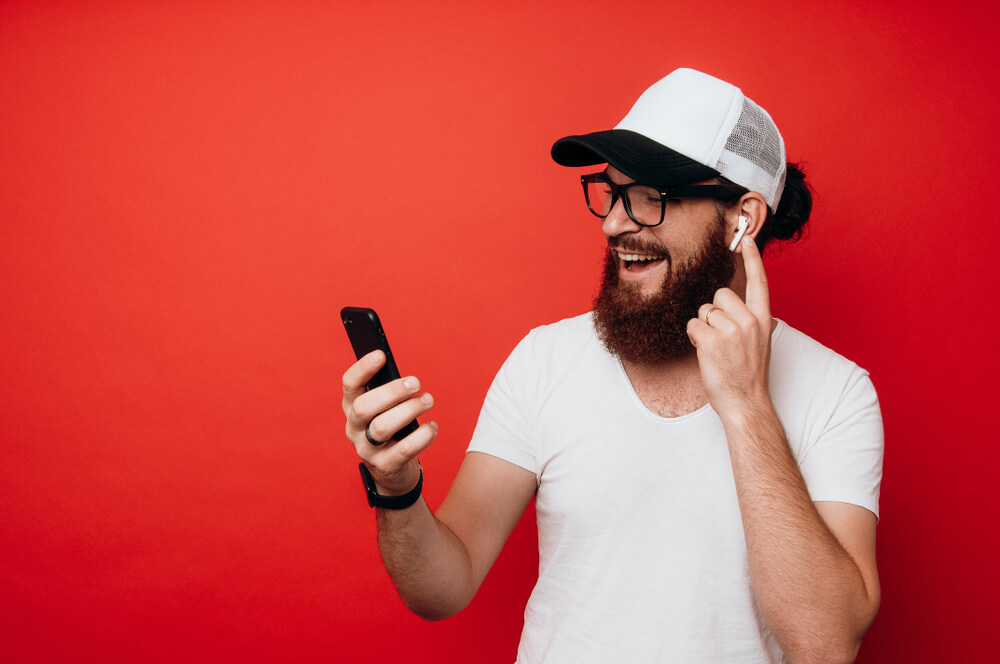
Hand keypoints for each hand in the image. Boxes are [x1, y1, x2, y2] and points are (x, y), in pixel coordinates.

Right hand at [342, 350, 437, 494]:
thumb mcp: (385, 409)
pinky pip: (403, 450)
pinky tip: (433, 426)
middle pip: (363, 407)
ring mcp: (366, 449)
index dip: (362, 369)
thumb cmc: (392, 430)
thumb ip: (389, 393)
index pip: (349, 385)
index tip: (381, 355)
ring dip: (408, 411)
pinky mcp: (385, 465)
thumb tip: (406, 378)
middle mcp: (354, 428)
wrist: (392, 471)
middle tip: (415, 383)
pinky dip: (422, 436)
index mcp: (352, 407)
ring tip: (428, 400)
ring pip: (381, 427)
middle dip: (391, 392)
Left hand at [686, 236, 772, 420]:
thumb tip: (725, 305)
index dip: (753, 259)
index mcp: (763, 319)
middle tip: (722, 337)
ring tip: (716, 349)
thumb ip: (747, 320)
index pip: (759, 281)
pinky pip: (692, 325)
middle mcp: (750, 320)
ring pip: (703, 311)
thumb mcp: (757, 341)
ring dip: (703, 327)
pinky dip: (694, 338)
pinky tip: (707, 353)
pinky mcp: (712, 340)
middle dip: (713, 312)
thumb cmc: (748, 374)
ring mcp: (731, 330)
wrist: (746, 402)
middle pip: (719, 295)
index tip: (747, 238)